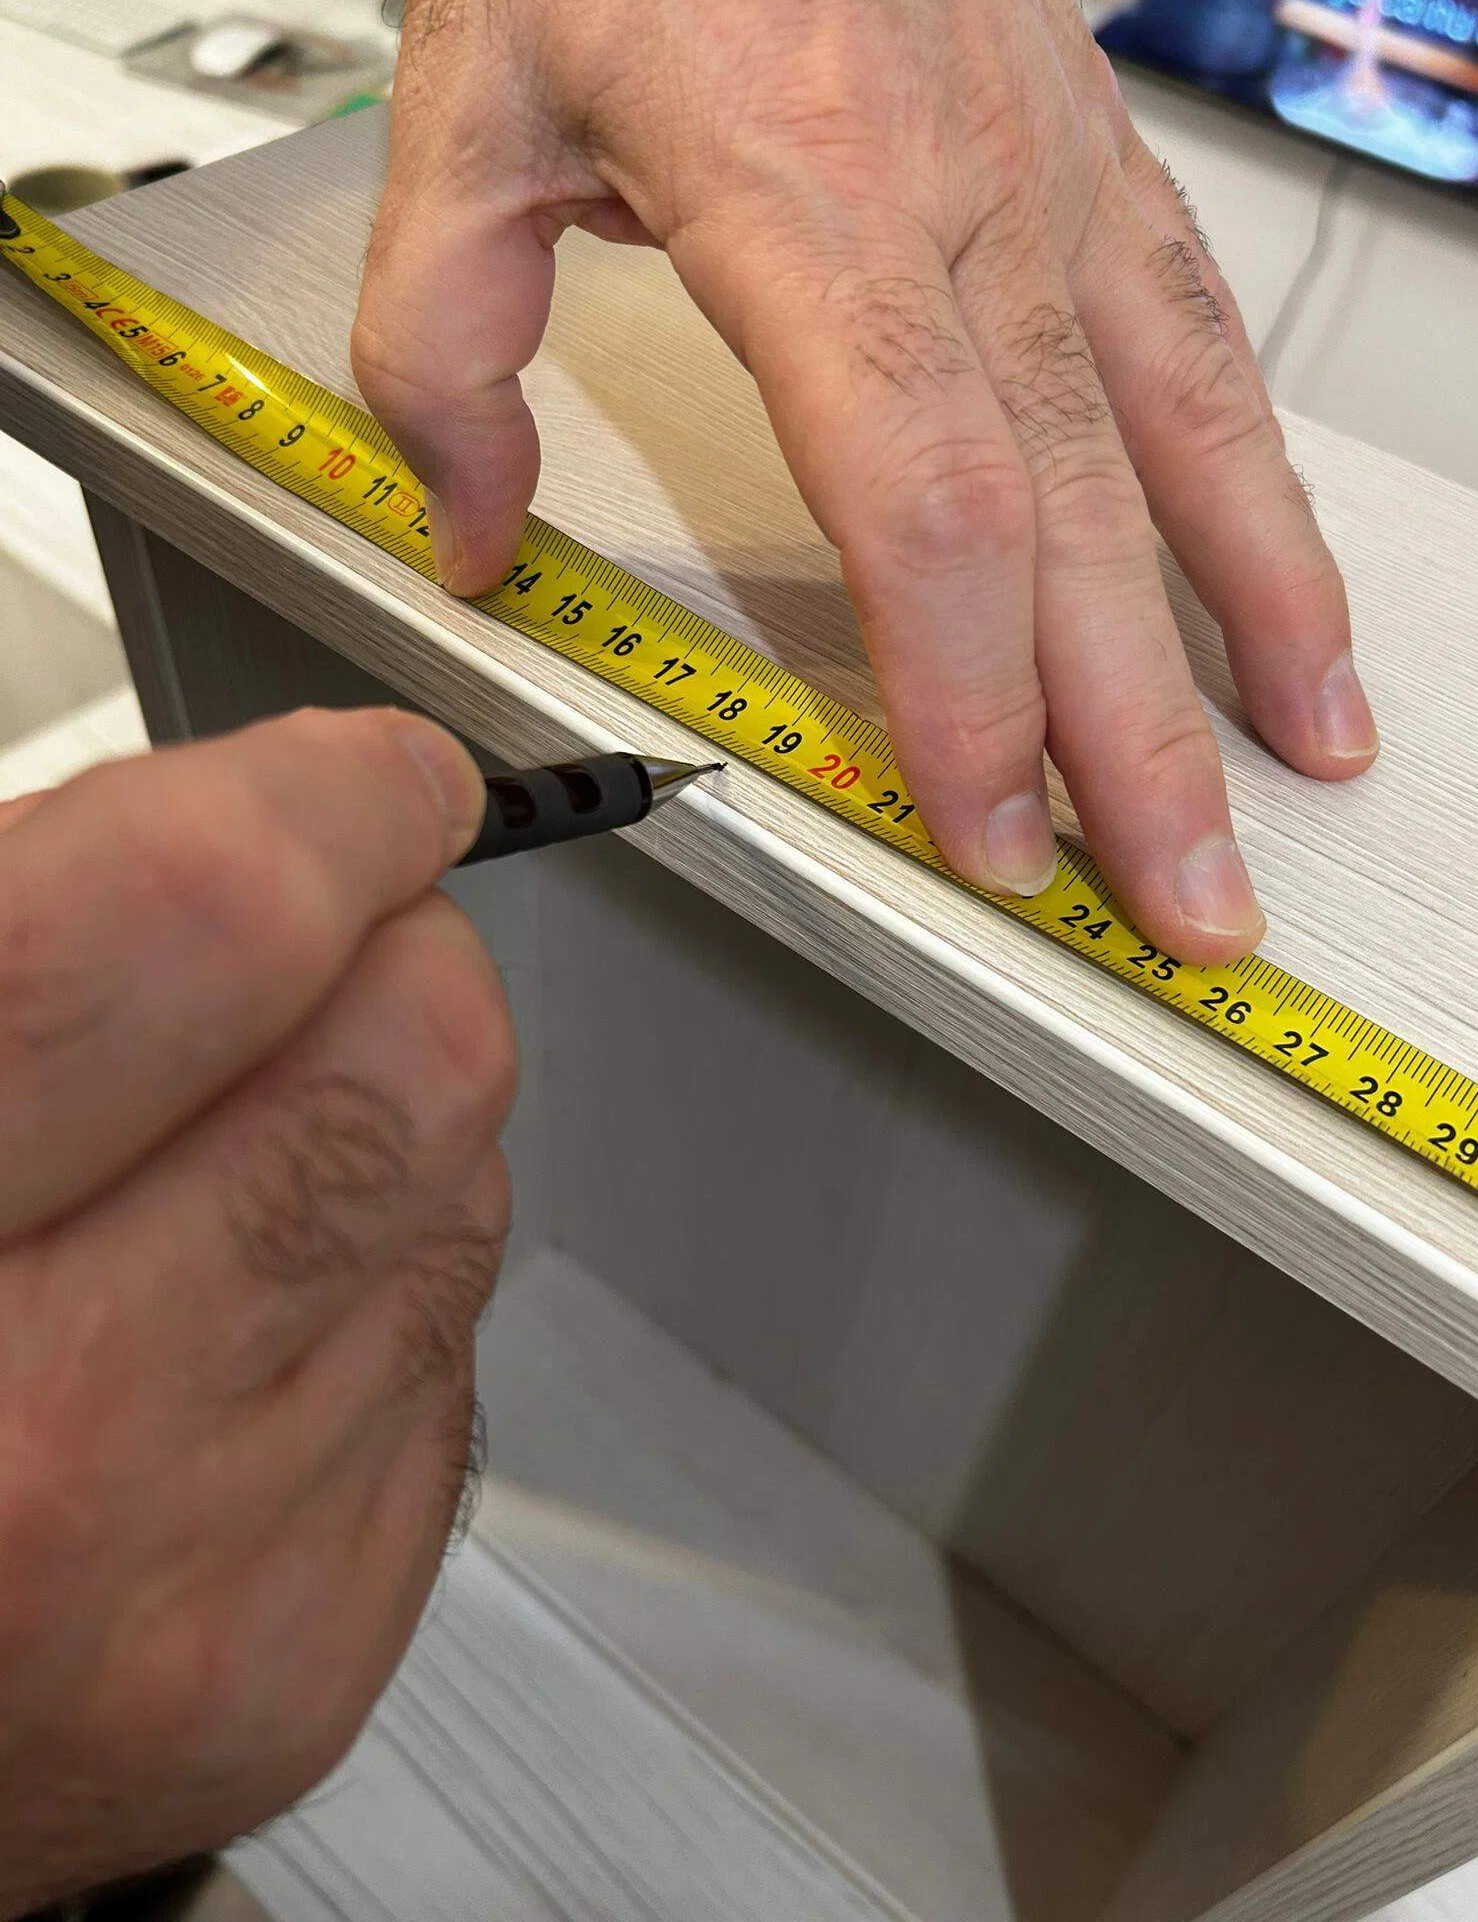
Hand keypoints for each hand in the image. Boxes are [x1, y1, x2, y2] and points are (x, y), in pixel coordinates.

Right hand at [0, 710, 514, 1914]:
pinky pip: (447, 1361)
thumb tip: (277, 812)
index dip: (337, 806)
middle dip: (399, 957)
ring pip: (472, 1199)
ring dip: (387, 1137)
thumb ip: (42, 919)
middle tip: (307, 963)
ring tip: (216, 1177)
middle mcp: (39, 1433)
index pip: (208, 923)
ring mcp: (190, 1577)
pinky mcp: (298, 1655)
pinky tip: (224, 1339)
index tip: (379, 782)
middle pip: (419, 1055)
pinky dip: (369, 1305)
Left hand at [353, 0, 1376, 964]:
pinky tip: (1290, 598)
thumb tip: (470, 533)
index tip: (989, 829)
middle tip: (1184, 900)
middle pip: (1082, 515)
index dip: (967, 687)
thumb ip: (440, 342)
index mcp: (807, 193)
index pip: (925, 494)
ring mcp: (1057, 187)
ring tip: (1293, 779)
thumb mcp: (468, 99)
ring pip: (1189, 442)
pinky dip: (1263, 499)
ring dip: (1254, 633)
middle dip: (1140, 737)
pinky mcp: (1100, 173)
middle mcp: (969, 203)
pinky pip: (1210, 358)